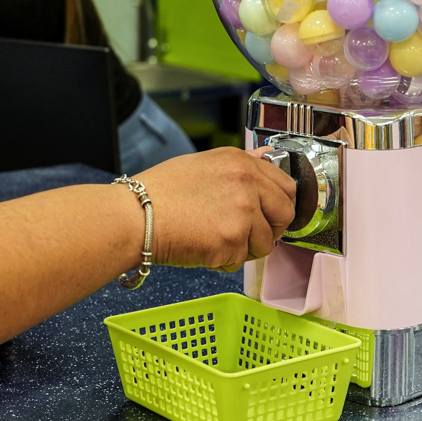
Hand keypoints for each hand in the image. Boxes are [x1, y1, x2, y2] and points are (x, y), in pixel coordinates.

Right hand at [137, 147, 294, 271]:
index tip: (271, 215)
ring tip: (217, 242)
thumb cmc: (160, 192)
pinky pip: (242, 260)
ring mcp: (243, 212)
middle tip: (249, 235)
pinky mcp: (232, 240)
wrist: (135, 216)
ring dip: (245, 249)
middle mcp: (247, 183)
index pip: (285, 185)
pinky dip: (226, 262)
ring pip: (266, 242)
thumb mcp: (203, 164)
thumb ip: (240, 165)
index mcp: (240, 162)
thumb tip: (265, 157)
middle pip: (285, 214)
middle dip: (271, 229)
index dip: (279, 204)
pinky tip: (204, 250)